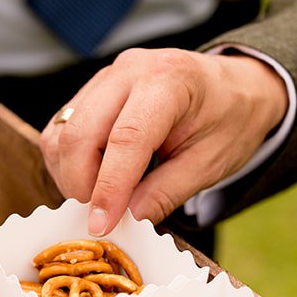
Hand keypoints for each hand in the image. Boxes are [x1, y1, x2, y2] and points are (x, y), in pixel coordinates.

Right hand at [40, 47, 289, 233]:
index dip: (109, 187)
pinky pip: (61, 129)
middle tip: (99, 218)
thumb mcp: (210, 163)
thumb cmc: (229, 120)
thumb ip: (166, 192)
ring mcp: (106, 77)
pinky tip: (93, 178)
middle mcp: (129, 70)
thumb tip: (126, 220)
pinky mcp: (92, 90)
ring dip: (69, 174)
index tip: (102, 225)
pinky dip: (68, 161)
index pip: (126, 138)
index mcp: (169, 80)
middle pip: (80, 133)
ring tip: (99, 198)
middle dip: (80, 184)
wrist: (235, 86)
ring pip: (62, 132)